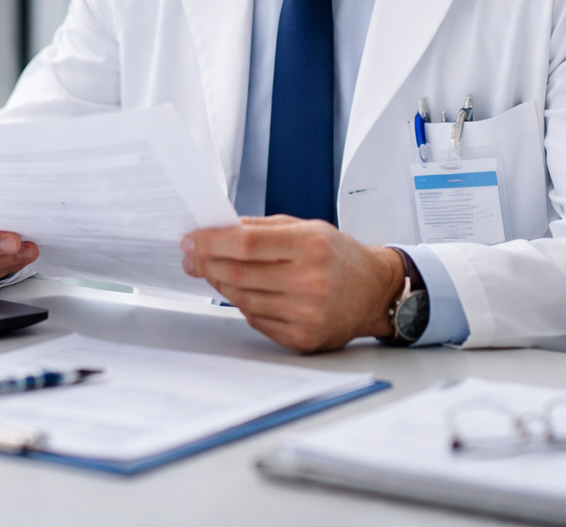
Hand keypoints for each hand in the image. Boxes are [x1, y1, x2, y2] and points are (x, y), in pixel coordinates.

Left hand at [181, 215, 403, 352]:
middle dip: (206, 264)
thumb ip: (263, 227)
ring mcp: (306, 313)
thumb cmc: (340, 257)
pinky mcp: (302, 337)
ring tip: (212, 272)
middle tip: (191, 258)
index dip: (211, 242)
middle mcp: (309, 281)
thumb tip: (219, 227)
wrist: (375, 292)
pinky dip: (242, 304)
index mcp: (310, 245)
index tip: (190, 241)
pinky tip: (241, 292)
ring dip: (220, 284)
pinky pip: (256, 320)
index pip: (245, 243)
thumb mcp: (308, 228)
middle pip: (239, 273)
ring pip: (242, 298)